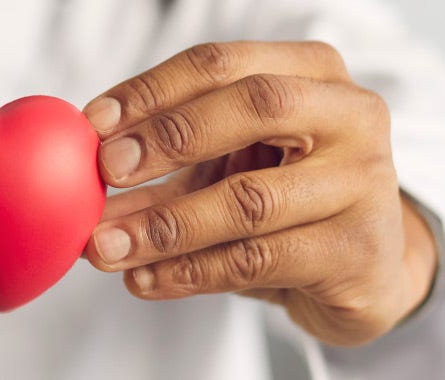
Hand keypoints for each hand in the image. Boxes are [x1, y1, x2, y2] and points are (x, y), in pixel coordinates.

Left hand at [80, 41, 436, 345]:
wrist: (365, 270)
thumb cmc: (285, 198)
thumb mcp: (231, 161)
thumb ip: (166, 158)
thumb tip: (80, 170)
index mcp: (312, 72)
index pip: (224, 64)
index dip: (153, 89)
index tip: (94, 123)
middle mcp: (351, 114)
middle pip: (253, 107)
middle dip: (168, 138)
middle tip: (106, 171)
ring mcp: (363, 183)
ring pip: (249, 200)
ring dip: (164, 225)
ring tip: (106, 246)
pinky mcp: (355, 251)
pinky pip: (256, 260)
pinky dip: (190, 271)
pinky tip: (145, 279)